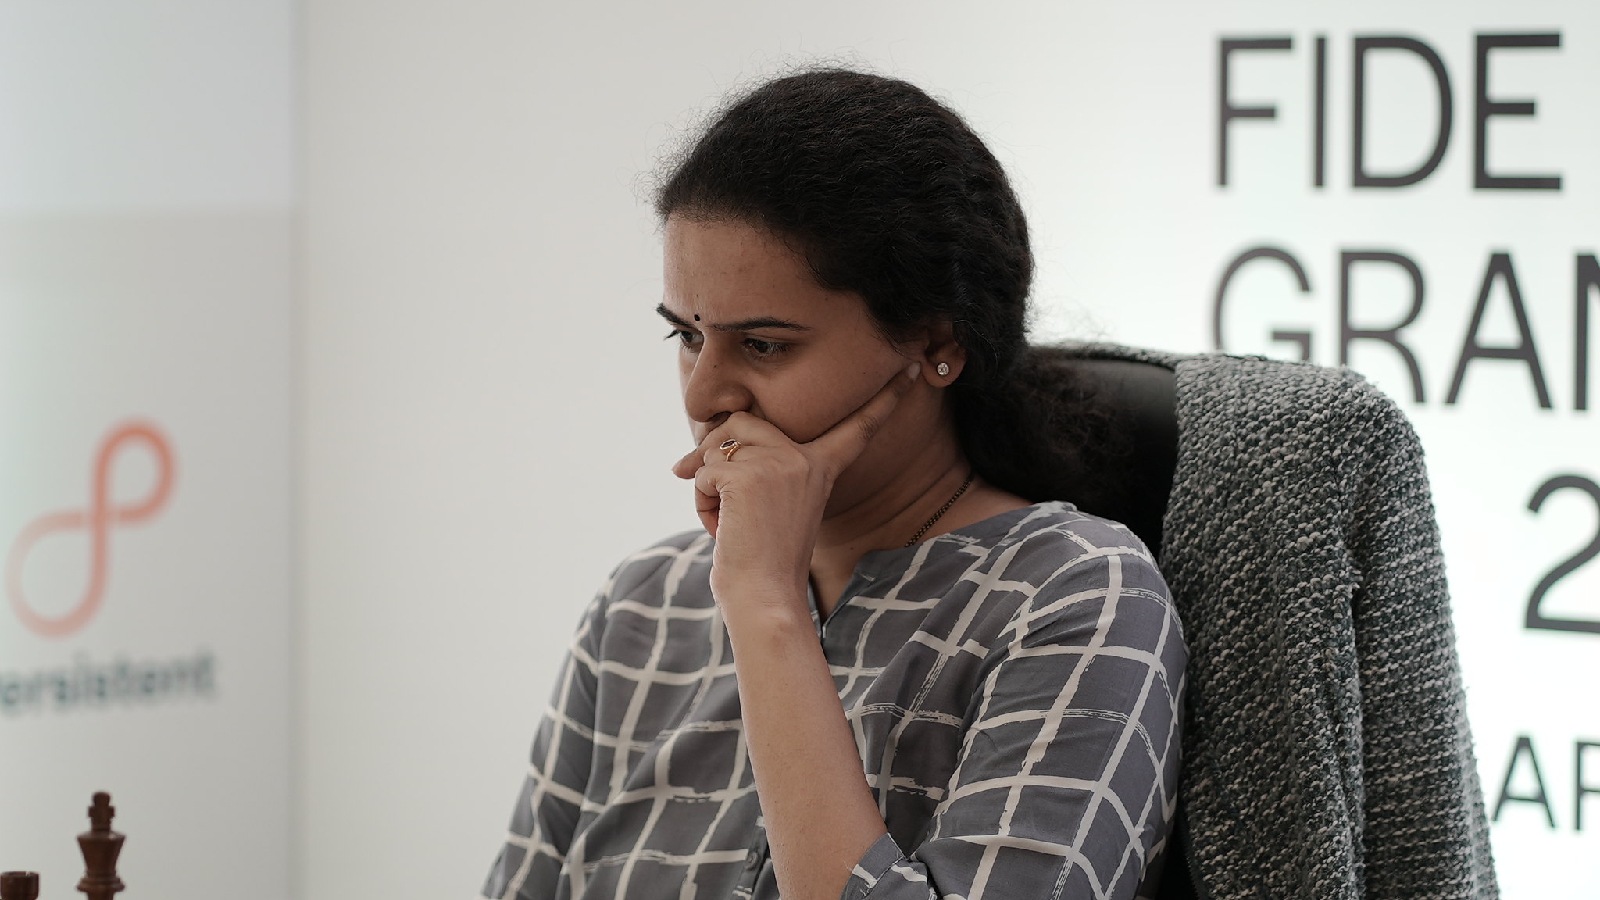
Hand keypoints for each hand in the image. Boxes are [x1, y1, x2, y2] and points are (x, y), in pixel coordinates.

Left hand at [671, 363, 919, 607]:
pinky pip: (701, 471)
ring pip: (715, 444)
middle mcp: (805, 459)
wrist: (764, 598)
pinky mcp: (748, 475)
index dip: (886, 397)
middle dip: (713, 452)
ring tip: (725, 520)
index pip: (857, 426)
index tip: (912, 365)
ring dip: (704, 483)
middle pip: (741, 419)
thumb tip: (686, 456)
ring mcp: (779, 463)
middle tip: (714, 496)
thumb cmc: (762, 560)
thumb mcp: (769, 505)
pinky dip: (699, 500)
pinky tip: (721, 528)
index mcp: (822, 467)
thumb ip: (753, 468)